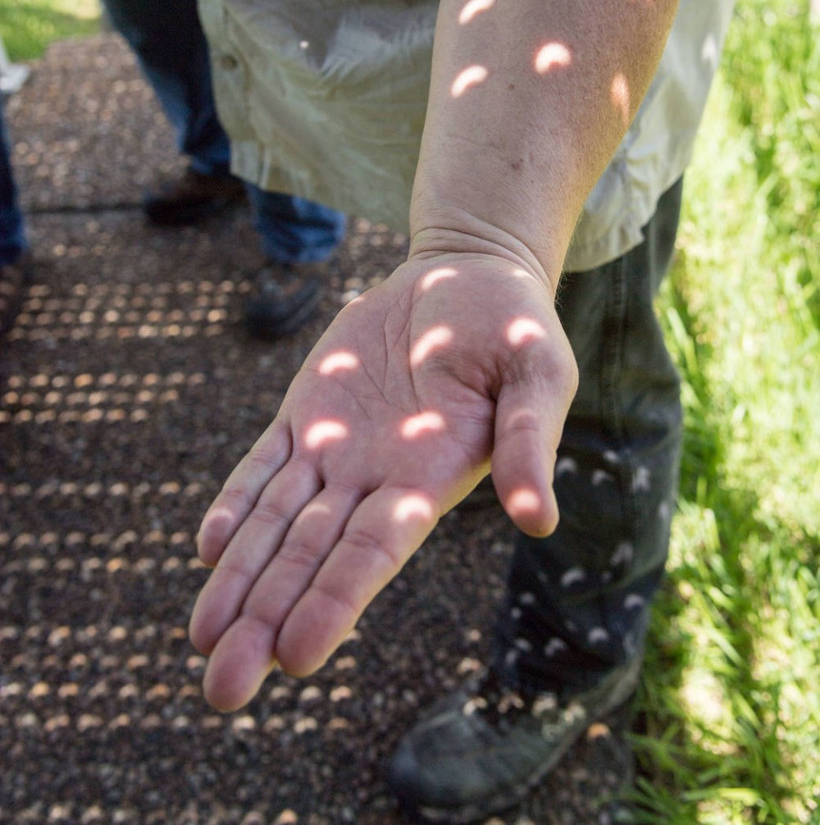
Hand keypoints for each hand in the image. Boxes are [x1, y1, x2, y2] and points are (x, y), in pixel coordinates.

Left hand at [189, 249, 577, 710]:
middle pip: (312, 558)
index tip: (297, 657)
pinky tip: (208, 547)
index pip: (374, 551)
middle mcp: (378, 477)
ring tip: (202, 639)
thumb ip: (528, 441)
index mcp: (432, 478)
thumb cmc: (517, 328)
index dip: (335, 599)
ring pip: (277, 522)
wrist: (469, 276)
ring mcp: (337, 446)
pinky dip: (237, 502)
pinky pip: (263, 464)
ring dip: (239, 577)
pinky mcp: (309, 409)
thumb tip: (538, 519)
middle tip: (222, 689)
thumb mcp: (539, 372)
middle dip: (266, 618)